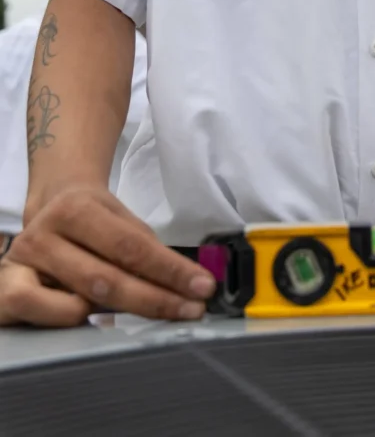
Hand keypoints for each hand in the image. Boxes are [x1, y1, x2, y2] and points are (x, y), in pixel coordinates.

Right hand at [1, 184, 216, 326]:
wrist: (46, 208)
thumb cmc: (90, 220)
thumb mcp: (118, 220)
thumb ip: (143, 248)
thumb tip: (187, 280)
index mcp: (77, 208)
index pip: (132, 246)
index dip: (170, 271)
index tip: (202, 287)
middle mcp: (45, 233)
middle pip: (109, 277)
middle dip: (157, 299)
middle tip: (192, 309)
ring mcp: (23, 264)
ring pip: (79, 301)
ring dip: (122, 312)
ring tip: (150, 309)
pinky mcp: (6, 291)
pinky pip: (42, 314)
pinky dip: (71, 318)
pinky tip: (89, 314)